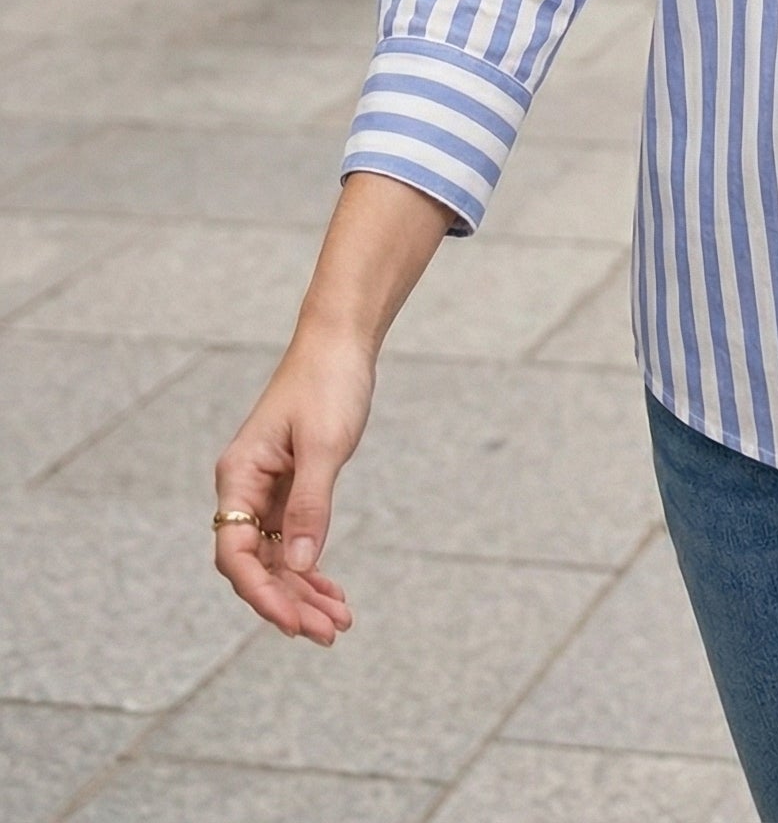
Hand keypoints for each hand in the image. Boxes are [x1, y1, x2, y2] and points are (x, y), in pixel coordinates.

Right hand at [214, 326, 372, 644]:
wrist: (342, 344)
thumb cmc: (329, 383)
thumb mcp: (325, 445)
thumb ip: (311, 505)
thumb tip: (299, 567)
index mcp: (239, 475)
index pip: (235, 552)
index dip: (261, 594)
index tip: (294, 622)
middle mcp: (246, 488)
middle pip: (256, 564)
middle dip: (289, 603)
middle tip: (328, 634)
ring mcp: (267, 491)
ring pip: (277, 558)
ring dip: (305, 593)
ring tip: (339, 624)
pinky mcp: (291, 488)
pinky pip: (293, 541)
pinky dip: (312, 568)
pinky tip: (334, 593)